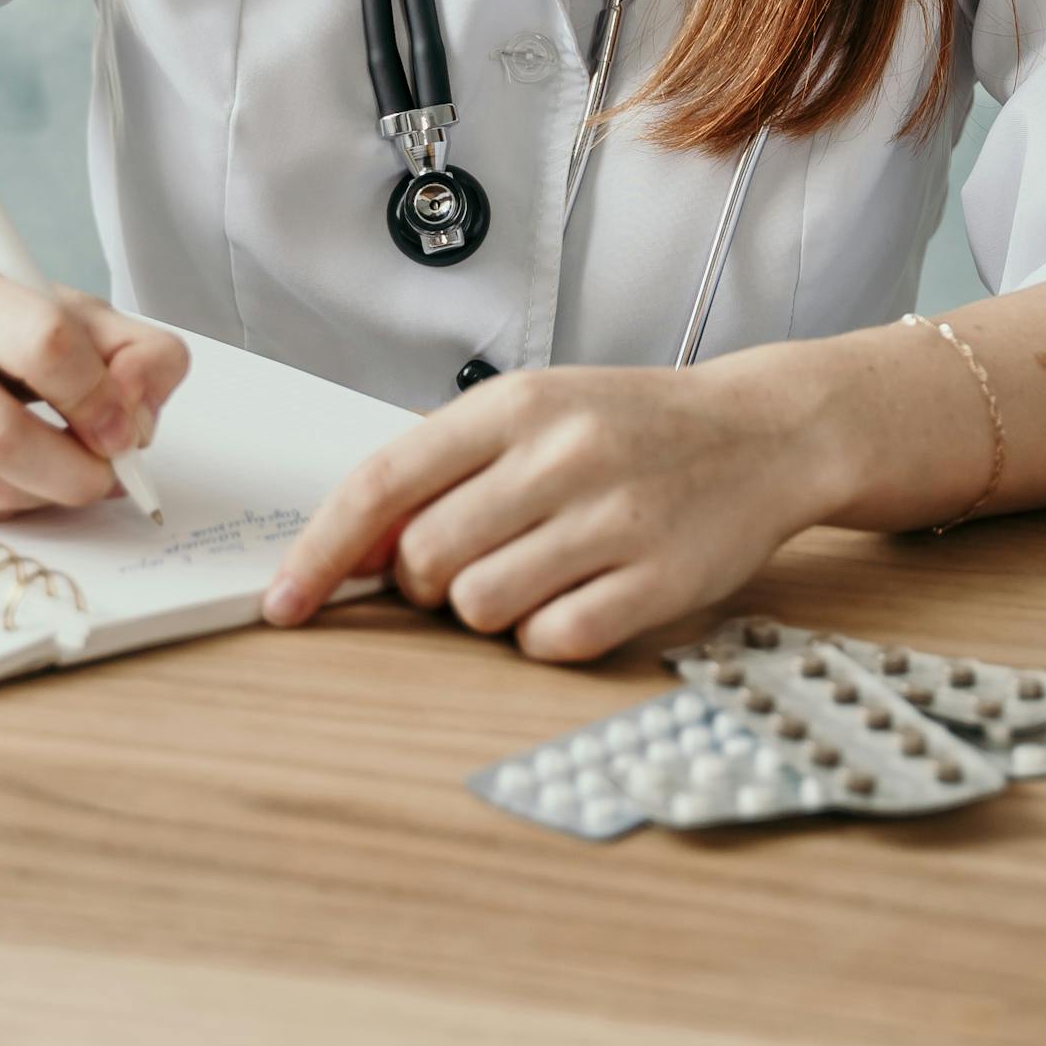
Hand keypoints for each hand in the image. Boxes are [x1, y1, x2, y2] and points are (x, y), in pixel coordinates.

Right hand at [0, 249, 189, 518]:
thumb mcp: (52, 299)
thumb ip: (125, 343)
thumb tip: (145, 406)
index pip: (41, 343)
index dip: (99, 394)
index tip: (127, 422)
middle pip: (1, 437)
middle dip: (78, 467)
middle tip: (113, 466)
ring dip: (53, 491)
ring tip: (75, 465)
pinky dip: (14, 504)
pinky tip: (25, 473)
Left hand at [261, 350, 825, 663]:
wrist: (761, 431)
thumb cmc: (631, 427)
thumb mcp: (534, 415)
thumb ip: (443, 470)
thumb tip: (348, 552)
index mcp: (515, 404)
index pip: (384, 482)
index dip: (322, 551)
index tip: (284, 603)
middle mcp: (561, 455)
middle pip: (424, 558)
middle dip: (425, 581)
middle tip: (472, 559)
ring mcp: (614, 517)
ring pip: (480, 606)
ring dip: (487, 609)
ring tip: (534, 571)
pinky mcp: (659, 579)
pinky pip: (553, 641)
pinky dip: (546, 635)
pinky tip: (577, 595)